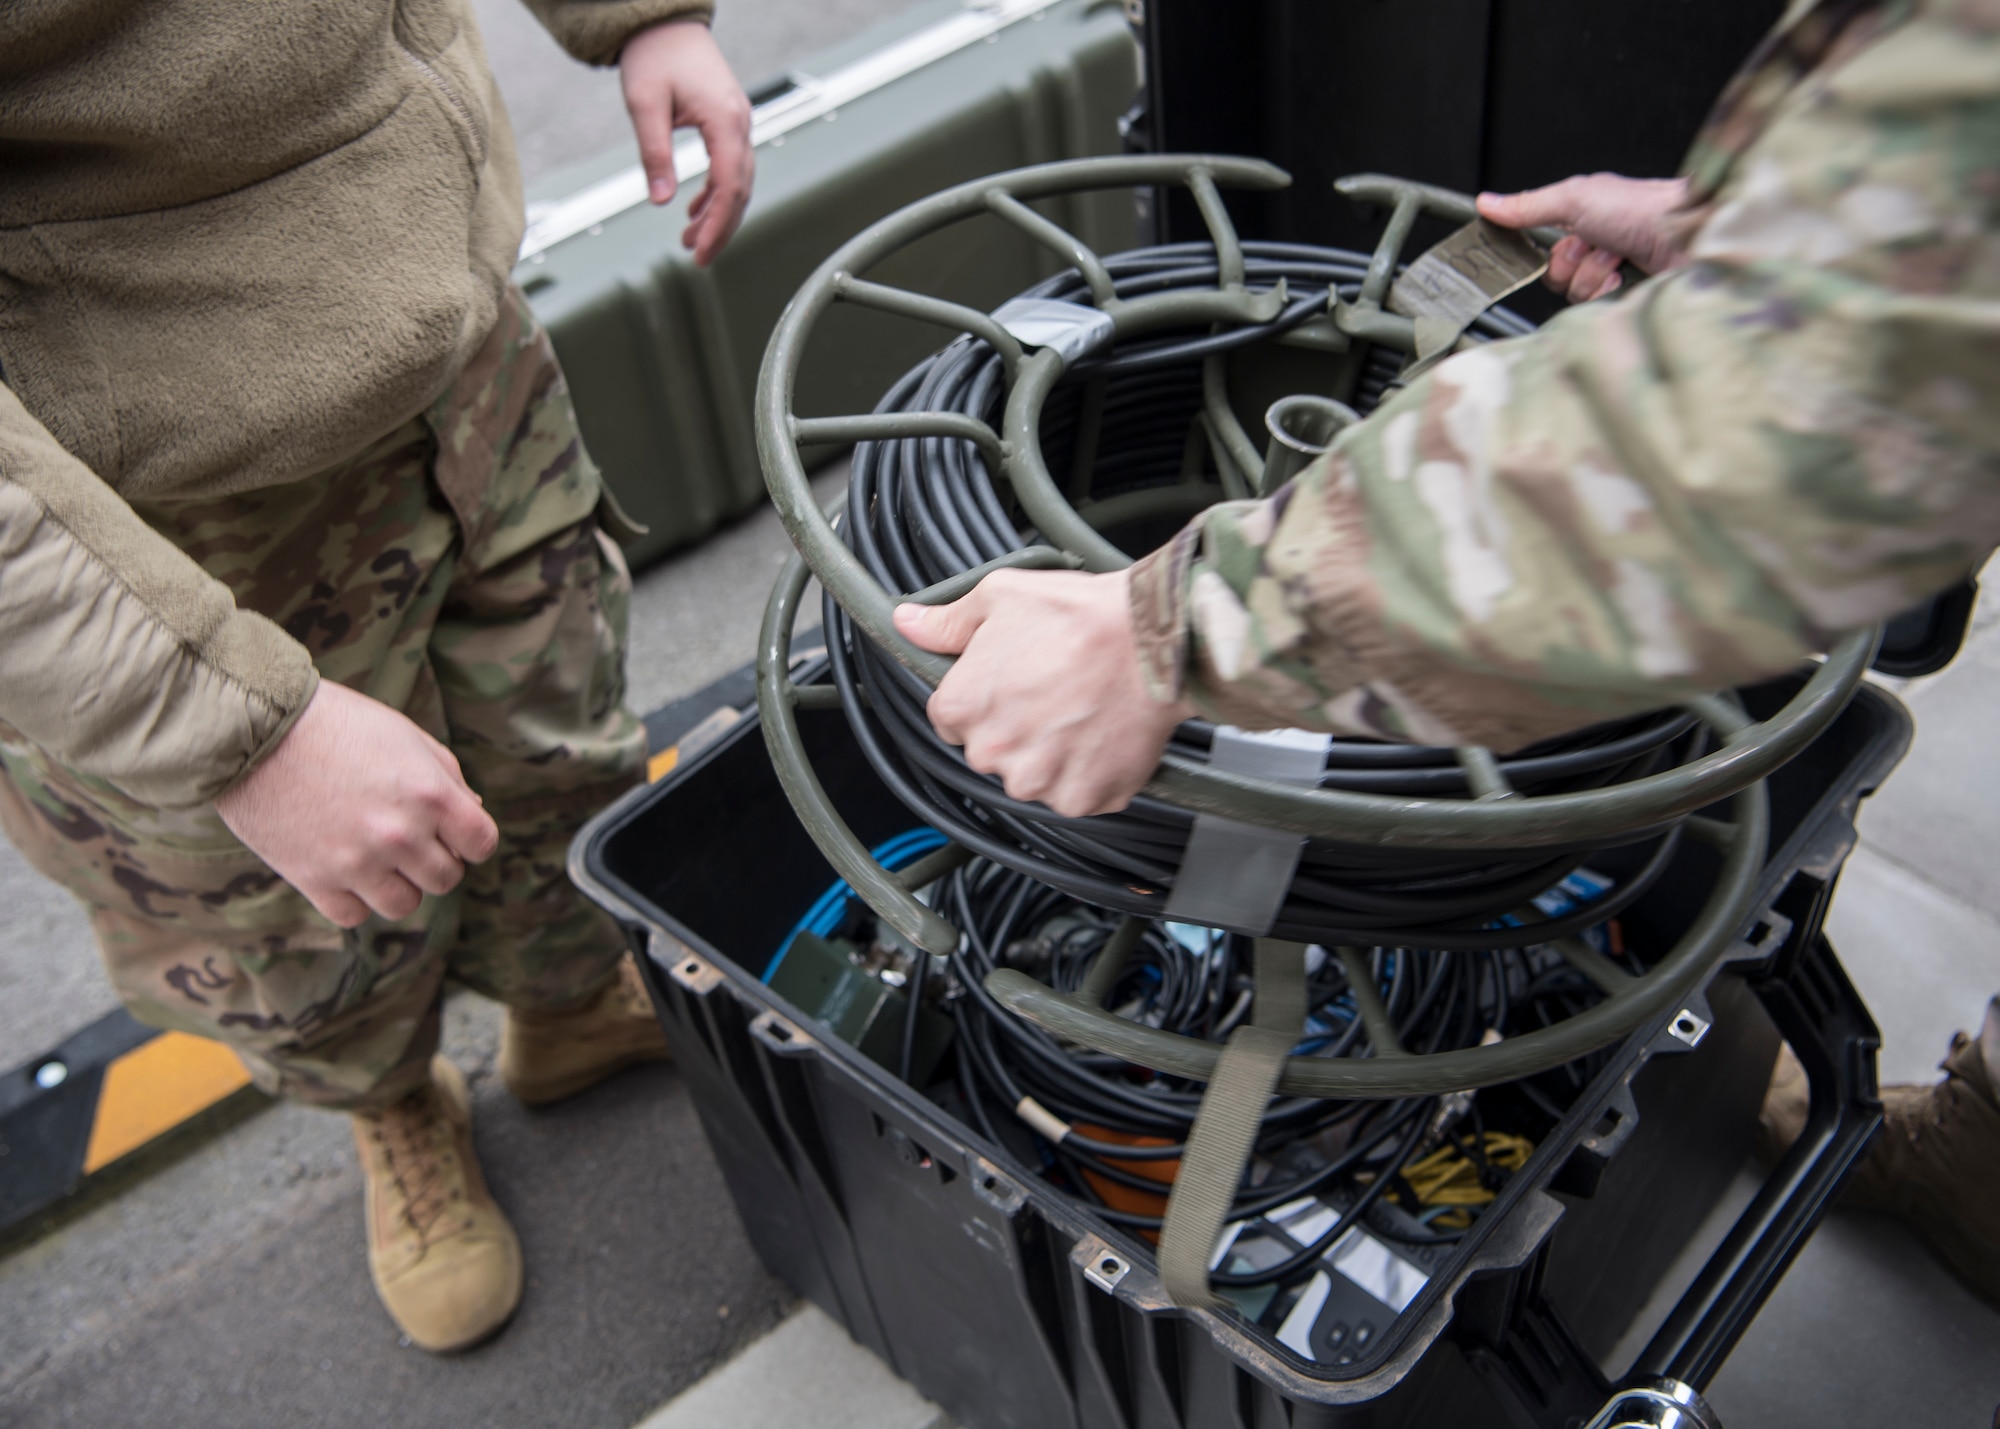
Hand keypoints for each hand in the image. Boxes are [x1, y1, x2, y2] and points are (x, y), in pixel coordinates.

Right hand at [214, 682, 498, 927]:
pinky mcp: (315, 881)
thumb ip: (446, 777)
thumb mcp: (406, 736)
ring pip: (404, 904)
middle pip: (446, 879)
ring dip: (398, 884)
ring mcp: (358, 863)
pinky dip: (353, 898)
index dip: (470, 839)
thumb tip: (472, 811)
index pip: (482, 845)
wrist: (256, 728)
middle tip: (408, 838)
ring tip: (376, 855)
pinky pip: (354, 915)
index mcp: (432, 795)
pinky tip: (342, 868)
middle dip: (435, 860)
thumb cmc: (337, 722)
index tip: (453, 832)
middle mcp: (401, 836)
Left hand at [620, 19, 753, 265]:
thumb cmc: (655, 54)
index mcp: (725, 120)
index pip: (729, 187)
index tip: (698, 252)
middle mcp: (740, 124)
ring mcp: (738, 123)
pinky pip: (730, 167)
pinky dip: (714, 193)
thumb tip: (660, 201)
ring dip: (717, 214)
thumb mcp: (645, 105)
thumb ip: (654, 154)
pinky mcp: (728, 122)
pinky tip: (693, 210)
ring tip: (689, 240)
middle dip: (720, 228)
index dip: (716, 225)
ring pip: (737, 182)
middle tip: (696, 257)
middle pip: (740, 191)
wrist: (665, 21)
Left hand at [894, 569, 1193, 818]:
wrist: (1155, 642)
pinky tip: (1102, 733)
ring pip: (1033, 777)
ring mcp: (1039, 781)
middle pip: (992, 752)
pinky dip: (1089, 773)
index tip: (1013, 684)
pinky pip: (1075, 794)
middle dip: (1016, 729)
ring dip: (1052, 755)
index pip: (951, 720)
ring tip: (1083, 711)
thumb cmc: (1081, 616)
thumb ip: (947, 621)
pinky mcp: (1083, 798)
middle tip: (1054, 691)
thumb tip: (908, 623)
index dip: (983, 699)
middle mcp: (993, 753)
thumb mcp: (1001, 597)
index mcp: (961, 708)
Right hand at [1477, 174, 1690, 302]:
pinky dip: (1609, 292)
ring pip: (1575, 294)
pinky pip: (1595, 309)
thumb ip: (1528, 205)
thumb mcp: (1574, 199)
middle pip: (1556, 276)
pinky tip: (1627, 276)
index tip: (1564, 241)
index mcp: (1584, 221)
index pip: (1543, 249)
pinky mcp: (1626, 298)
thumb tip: (1487, 203)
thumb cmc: (1643, 208)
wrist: (1691, 234)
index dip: (1550, 249)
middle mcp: (1598, 247)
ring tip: (1618, 259)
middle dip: (1575, 263)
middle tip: (1598, 245)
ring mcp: (1614, 274)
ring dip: (1594, 276)